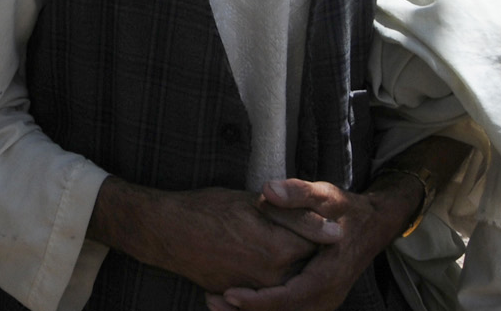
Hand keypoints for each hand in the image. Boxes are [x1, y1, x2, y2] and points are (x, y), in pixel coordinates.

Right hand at [90, 178, 326, 293]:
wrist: (164, 232)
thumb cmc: (205, 210)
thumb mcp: (253, 203)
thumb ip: (298, 218)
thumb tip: (337, 232)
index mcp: (279, 251)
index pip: (319, 245)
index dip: (317, 230)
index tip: (313, 219)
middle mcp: (272, 278)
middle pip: (306, 267)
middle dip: (304, 250)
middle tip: (287, 230)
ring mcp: (255, 291)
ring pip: (288, 281)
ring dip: (288, 265)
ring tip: (269, 243)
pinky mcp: (240, 297)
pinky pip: (265, 291)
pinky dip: (268, 279)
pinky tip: (257, 260)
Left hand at [203, 175, 419, 310]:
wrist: (373, 224)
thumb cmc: (345, 210)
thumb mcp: (324, 195)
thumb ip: (297, 192)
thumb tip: (268, 190)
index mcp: (329, 275)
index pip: (291, 297)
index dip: (259, 300)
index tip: (229, 294)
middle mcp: (328, 295)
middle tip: (211, 301)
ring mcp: (324, 300)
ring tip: (215, 302)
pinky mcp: (317, 298)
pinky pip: (290, 310)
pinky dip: (265, 308)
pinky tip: (236, 301)